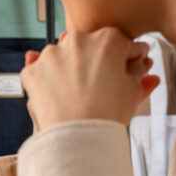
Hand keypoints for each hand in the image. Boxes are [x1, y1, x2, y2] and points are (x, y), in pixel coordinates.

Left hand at [21, 28, 159, 132]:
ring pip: (64, 56)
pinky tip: (59, 95)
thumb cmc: (107, 113)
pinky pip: (41, 71)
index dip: (128, 58)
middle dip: (97, 61)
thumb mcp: (133, 90)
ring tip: (78, 91)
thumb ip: (138, 72)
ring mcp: (51, 54)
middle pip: (91, 47)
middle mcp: (77, 40)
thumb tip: (142, 64)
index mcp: (108, 40)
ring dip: (70, 68)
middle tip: (102, 82)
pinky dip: (48, 80)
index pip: (123, 44)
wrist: (76, 135)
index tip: (129, 68)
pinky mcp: (32, 70)